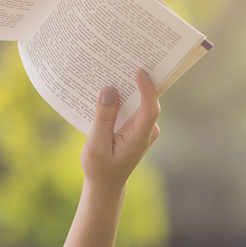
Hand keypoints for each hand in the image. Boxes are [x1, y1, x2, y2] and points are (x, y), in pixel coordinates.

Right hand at [81, 69, 160, 194]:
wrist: (106, 185)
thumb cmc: (99, 168)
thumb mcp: (95, 146)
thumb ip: (103, 119)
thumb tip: (109, 91)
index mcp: (139, 138)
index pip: (150, 109)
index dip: (147, 89)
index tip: (140, 72)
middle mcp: (146, 132)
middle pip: (146, 102)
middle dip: (136, 82)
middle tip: (126, 60)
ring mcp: (143, 130)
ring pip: (138, 104)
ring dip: (128, 89)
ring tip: (116, 69)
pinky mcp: (136, 128)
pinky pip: (132, 108)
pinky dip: (123, 98)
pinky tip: (110, 88)